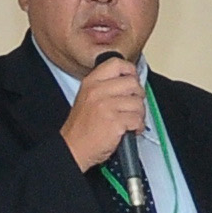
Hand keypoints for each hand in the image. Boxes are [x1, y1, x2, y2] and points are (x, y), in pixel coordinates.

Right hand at [59, 55, 146, 174]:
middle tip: (132, 106)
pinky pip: (138, 120)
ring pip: (138, 103)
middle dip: (138, 97)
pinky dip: (137, 127)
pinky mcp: (115, 122)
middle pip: (133, 83)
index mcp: (91, 83)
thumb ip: (105, 86)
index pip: (117, 64)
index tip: (132, 80)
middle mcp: (98, 91)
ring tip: (129, 120)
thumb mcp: (87, 98)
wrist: (73, 148)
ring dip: (138, 114)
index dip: (130, 71)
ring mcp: (107, 106)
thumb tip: (129, 80)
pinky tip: (129, 130)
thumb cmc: (82, 127)